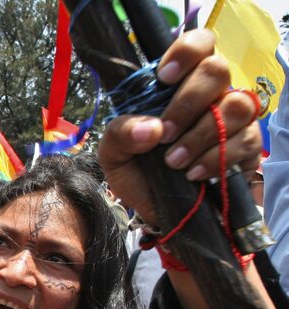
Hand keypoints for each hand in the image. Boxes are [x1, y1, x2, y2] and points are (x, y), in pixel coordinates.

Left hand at [99, 29, 260, 223]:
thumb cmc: (138, 173)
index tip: (164, 78)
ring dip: (201, 134)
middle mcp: (210, 94)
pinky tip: (193, 175)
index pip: (198, 44)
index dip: (186, 52)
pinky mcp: (248, 146)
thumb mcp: (114, 155)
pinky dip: (215, 159)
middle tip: (164, 134)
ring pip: (236, 105)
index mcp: (177, 85)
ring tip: (174, 161)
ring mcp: (233, 118)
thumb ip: (120, 134)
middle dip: (187, 103)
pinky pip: (245, 140)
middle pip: (217, 70)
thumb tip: (150, 129)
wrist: (157, 210)